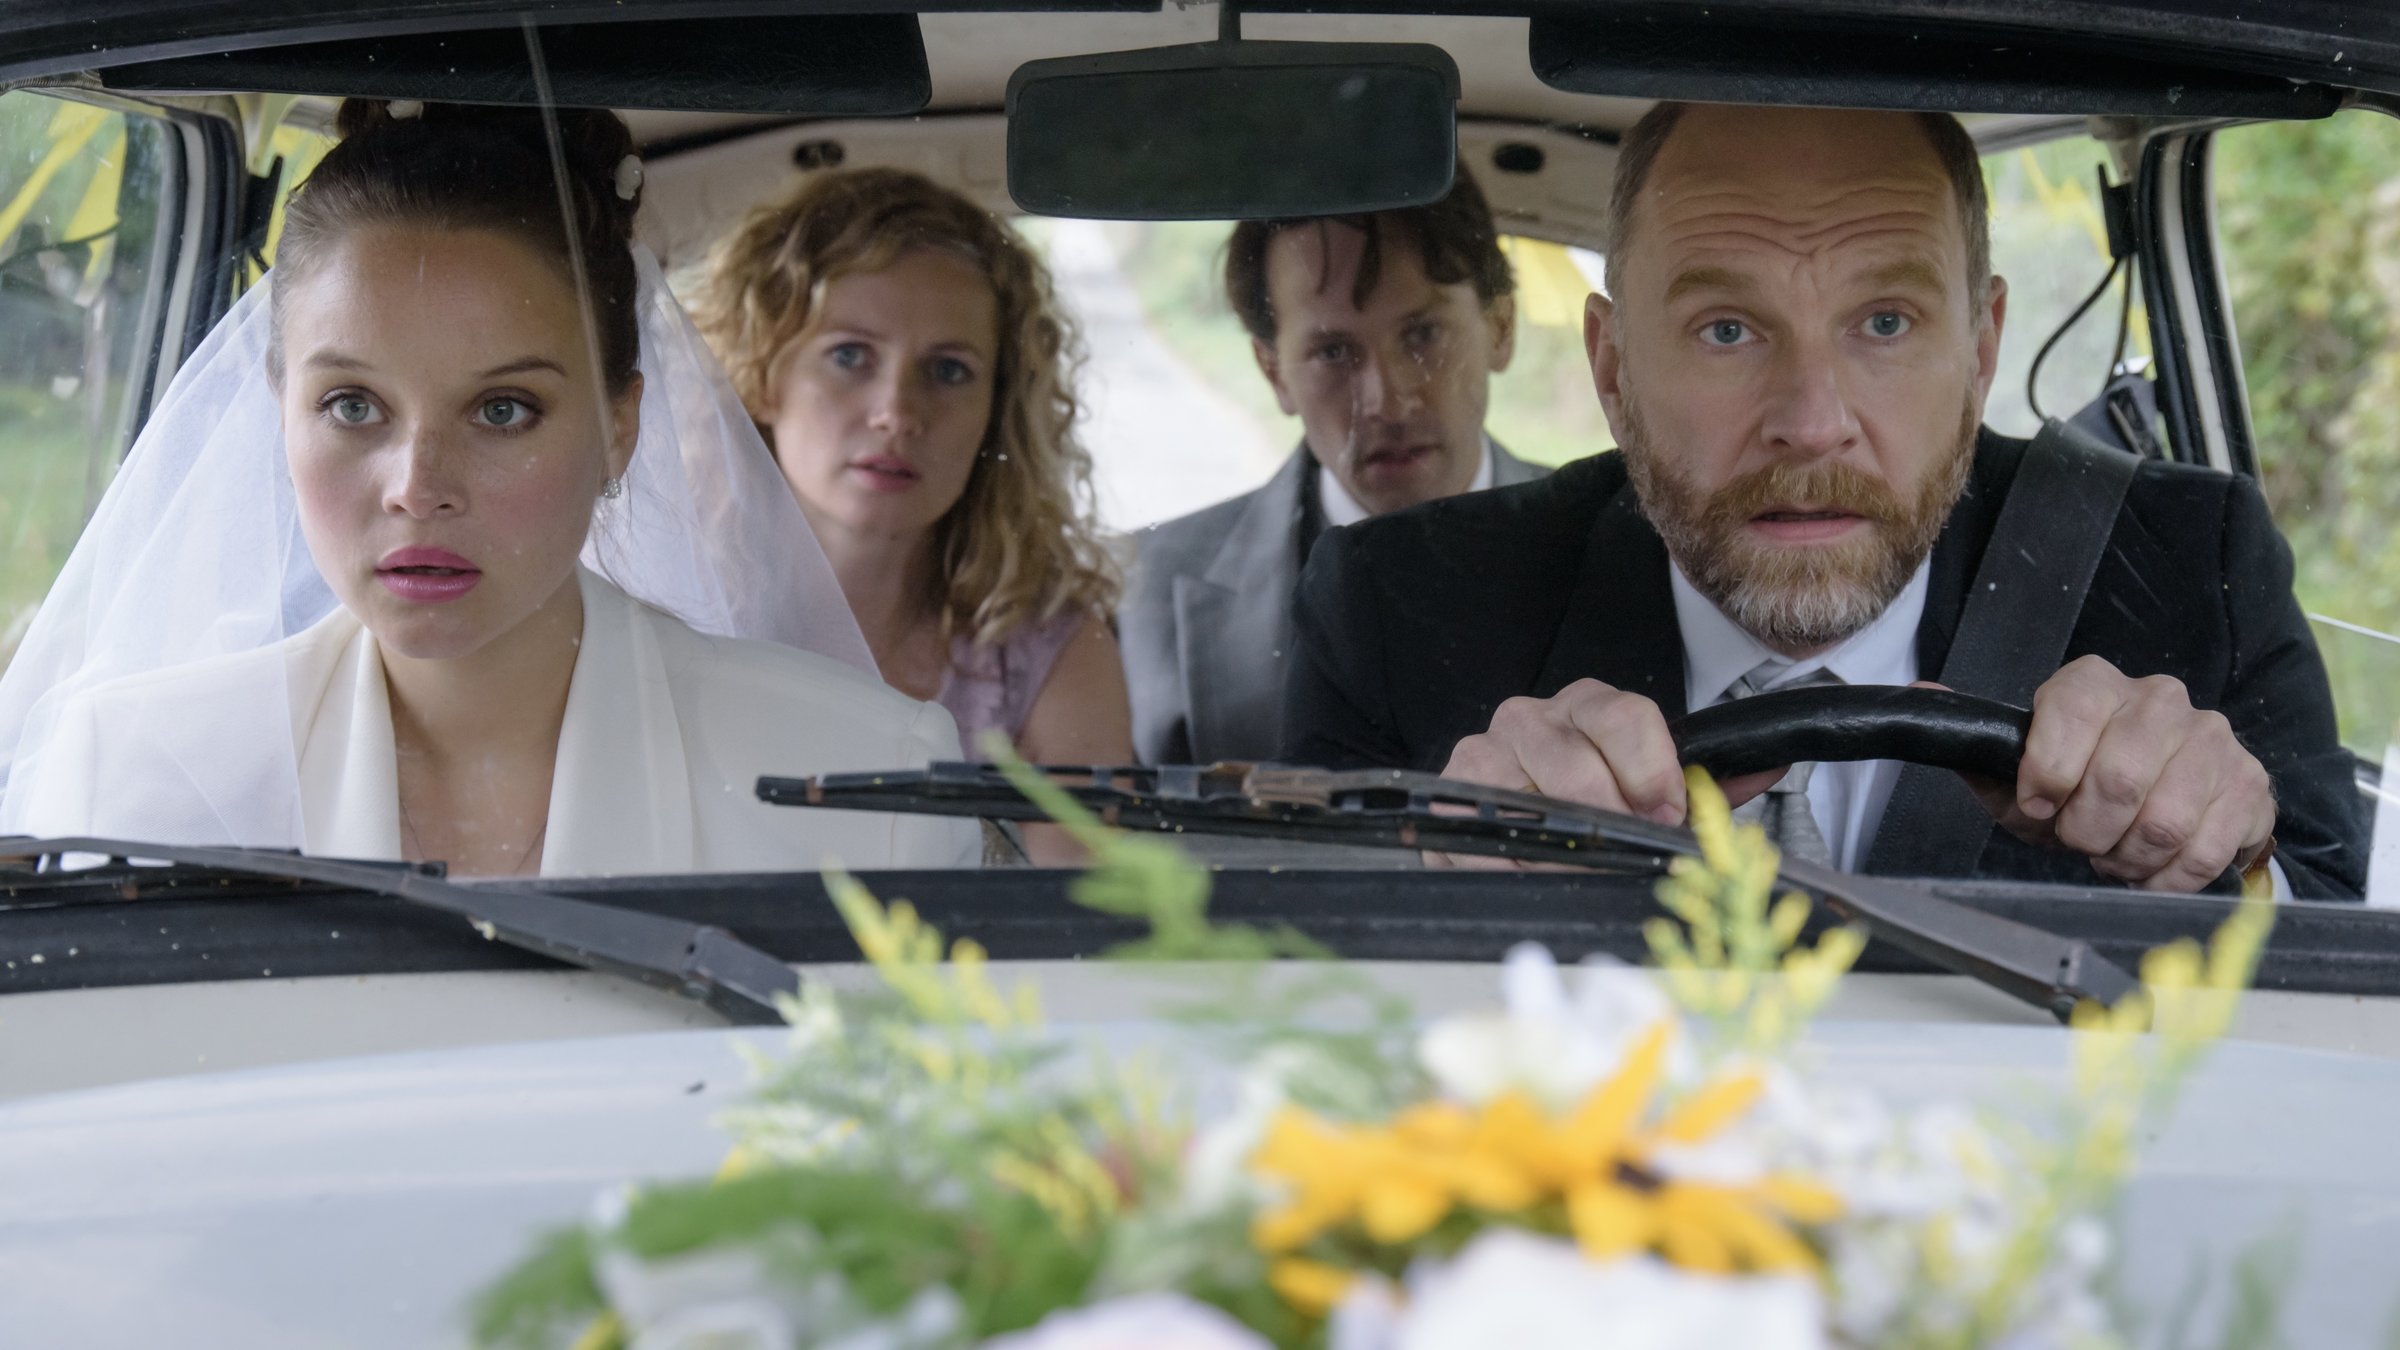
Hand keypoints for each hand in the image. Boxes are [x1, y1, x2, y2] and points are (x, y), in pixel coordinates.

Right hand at [1431, 679, 1782, 869]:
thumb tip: (1769, 764)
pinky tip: (1532, 873)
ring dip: (1563, 850)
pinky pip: (1483, 838)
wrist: (1502, 816)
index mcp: (1587, 706)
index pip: (1626, 718)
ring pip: (1531, 804)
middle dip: (1613, 821)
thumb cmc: (1588, 803)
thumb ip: (1706, 783)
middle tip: (1625, 854)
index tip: (1667, 818)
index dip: (1654, 775)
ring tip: (1578, 868)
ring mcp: (1481, 754)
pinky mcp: (1446, 797)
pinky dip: (1514, 867)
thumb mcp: (1651, 788)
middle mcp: (1529, 718)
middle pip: (1579, 765)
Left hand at [1968, 655, 2275, 891]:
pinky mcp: (2250, 784)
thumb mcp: (2015, 775)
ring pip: (2164, 821)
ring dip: (2126, 857)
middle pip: (2119, 778)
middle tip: (2079, 839)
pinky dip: (2167, 877)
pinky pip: (2207, 849)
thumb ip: (1975, 747)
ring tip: (2113, 854)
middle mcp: (2159, 699)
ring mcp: (2212, 739)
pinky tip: (2151, 867)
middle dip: (2086, 830)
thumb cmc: (2074, 790)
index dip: (2047, 775)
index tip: (2038, 806)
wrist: (2155, 806)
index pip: (2070, 714)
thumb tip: (1920, 695)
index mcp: (2094, 685)